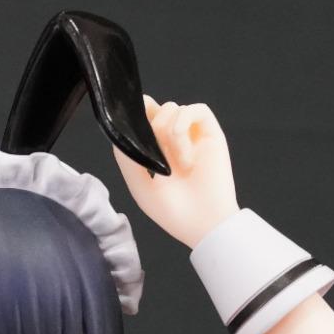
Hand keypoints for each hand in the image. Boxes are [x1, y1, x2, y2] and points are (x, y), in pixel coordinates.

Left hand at [111, 96, 240, 248]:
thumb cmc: (172, 212)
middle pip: (159, 109)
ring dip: (168, 131)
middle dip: (151, 124)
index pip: (147, 118)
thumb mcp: (139, 185)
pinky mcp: (212, 135)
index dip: (139, 112)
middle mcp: (175, 141)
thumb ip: (126, 157)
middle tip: (156, 152)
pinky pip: (198, 109)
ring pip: (174, 108)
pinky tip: (183, 151)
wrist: (202, 225)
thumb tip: (121, 129)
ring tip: (177, 165)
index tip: (133, 118)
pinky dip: (184, 123)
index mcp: (158, 151)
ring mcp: (194, 137)